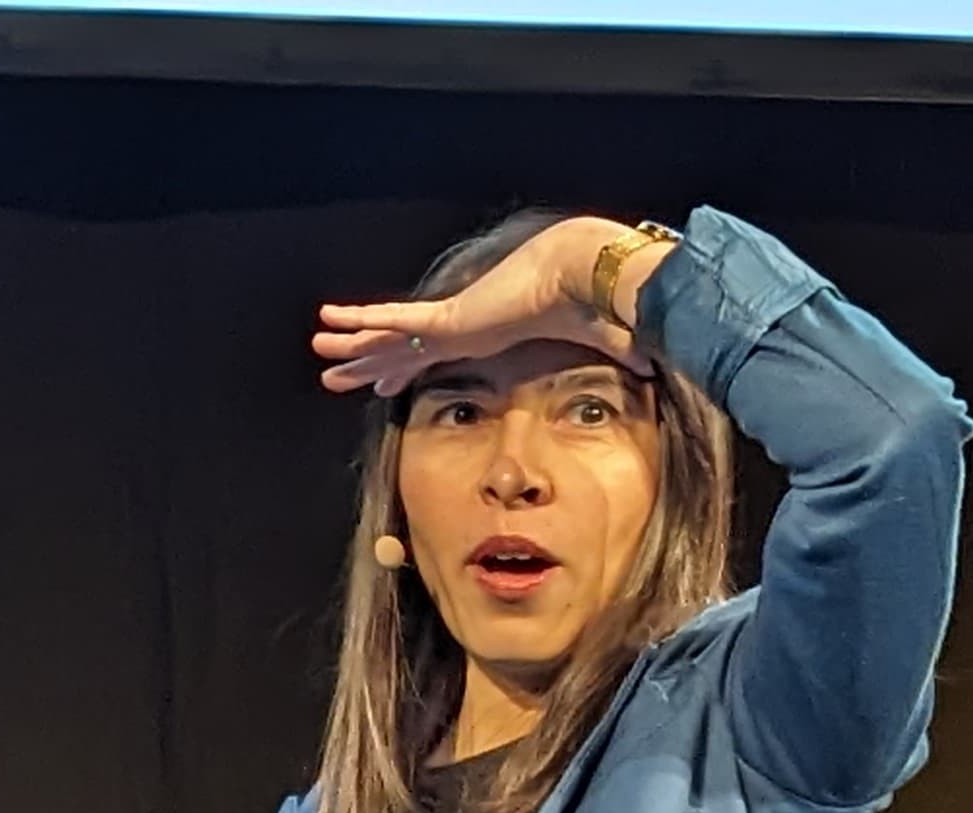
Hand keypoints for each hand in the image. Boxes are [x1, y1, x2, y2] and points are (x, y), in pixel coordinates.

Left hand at [312, 216, 660, 397]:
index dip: (410, 370)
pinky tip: (326, 320)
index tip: (386, 381)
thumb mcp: (606, 338)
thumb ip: (619, 353)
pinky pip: (391, 321)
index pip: (441, 355)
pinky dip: (358, 321)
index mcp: (492, 332)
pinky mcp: (449, 315)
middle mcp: (465, 324)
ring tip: (316, 347)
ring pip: (387, 336)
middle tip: (335, 372)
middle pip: (404, 350)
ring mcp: (453, 318)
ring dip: (351, 343)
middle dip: (367, 363)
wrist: (594, 272)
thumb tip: (657, 369)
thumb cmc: (599, 302)